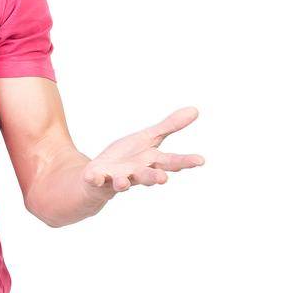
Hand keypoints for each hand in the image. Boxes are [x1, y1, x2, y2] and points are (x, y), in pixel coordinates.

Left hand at [83, 106, 204, 195]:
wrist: (101, 176)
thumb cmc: (127, 158)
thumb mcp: (148, 138)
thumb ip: (169, 127)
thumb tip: (195, 110)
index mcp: (150, 162)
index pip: (171, 161)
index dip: (185, 162)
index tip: (201, 161)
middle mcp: (136, 174)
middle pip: (148, 175)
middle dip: (155, 177)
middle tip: (163, 179)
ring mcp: (117, 179)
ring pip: (123, 182)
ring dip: (123, 182)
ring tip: (123, 182)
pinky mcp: (98, 181)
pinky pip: (96, 180)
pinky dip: (95, 179)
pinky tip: (92, 176)